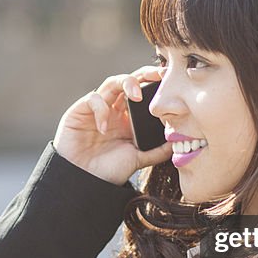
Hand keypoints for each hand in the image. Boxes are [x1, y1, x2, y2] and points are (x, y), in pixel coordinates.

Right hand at [53, 65, 172, 184]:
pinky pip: (93, 99)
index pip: (142, 92)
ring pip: (112, 83)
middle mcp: (113, 109)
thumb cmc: (108, 171)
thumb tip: (178, 143)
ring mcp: (97, 109)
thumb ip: (157, 150)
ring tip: (136, 96)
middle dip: (144, 75)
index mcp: (128, 118)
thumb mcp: (138, 159)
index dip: (154, 83)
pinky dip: (101, 109)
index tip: (169, 81)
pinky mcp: (79, 111)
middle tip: (158, 75)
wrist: (83, 183)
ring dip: (126, 83)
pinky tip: (104, 127)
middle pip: (128, 81)